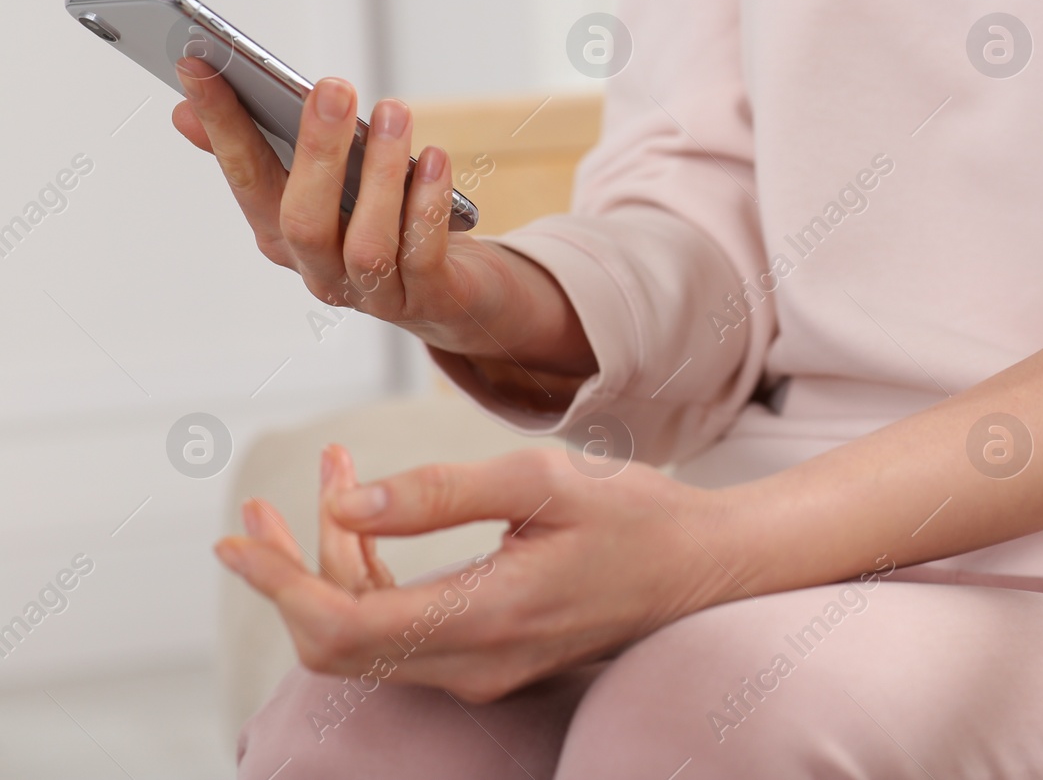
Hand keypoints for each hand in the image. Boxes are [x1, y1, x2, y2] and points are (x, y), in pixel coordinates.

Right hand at [170, 60, 593, 374]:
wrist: (455, 296)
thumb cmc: (384, 224)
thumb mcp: (324, 186)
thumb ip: (265, 150)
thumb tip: (185, 111)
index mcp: (283, 235)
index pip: (245, 178)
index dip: (223, 126)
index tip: (200, 66)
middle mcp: (320, 269)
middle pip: (303, 219)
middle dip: (316, 151)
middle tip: (333, 87)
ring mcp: (373, 292)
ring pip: (367, 244)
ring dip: (380, 174)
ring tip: (394, 113)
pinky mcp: (428, 299)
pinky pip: (423, 256)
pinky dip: (427, 206)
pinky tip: (433, 159)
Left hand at [215, 446, 740, 702]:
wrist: (705, 565)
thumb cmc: (637, 516)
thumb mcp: (544, 481)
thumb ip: (443, 492)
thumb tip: (346, 501)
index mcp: (486, 618)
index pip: (345, 625)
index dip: (279, 585)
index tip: (235, 540)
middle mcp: (475, 662)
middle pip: (341, 641)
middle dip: (290, 574)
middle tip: (261, 508)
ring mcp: (483, 667)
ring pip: (369, 636)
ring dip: (332, 566)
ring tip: (331, 478)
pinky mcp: (492, 654)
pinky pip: (405, 630)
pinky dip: (375, 575)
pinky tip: (372, 518)